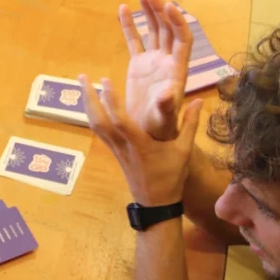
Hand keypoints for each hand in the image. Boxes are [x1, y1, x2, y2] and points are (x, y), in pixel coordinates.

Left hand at [81, 75, 202, 206]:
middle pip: (98, 120)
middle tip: (81, 77)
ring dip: (87, 104)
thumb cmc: (170, 177)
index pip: (120, 121)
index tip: (105, 81)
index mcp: (139, 144)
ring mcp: (115, 149)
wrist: (156, 203)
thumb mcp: (184, 151)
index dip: (111, 101)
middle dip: (88, 98)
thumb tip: (197, 100)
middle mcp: (122, 145)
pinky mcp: (113, 151)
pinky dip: (93, 114)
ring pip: (95, 125)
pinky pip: (99, 131)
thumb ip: (190, 124)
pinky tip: (92, 103)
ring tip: (83, 85)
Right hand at [118, 0, 192, 139]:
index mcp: (177, 70)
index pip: (181, 39)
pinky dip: (130, 25)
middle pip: (167, 29)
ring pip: (153, 30)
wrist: (149, 134)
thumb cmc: (160, 128)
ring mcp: (153, 61)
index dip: (177, 22)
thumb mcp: (163, 117)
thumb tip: (167, 94)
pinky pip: (135, 40)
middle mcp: (168, 61)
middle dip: (160, 10)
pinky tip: (122, 9)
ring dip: (149, 12)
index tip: (167, 6)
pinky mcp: (139, 65)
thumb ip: (166, 105)